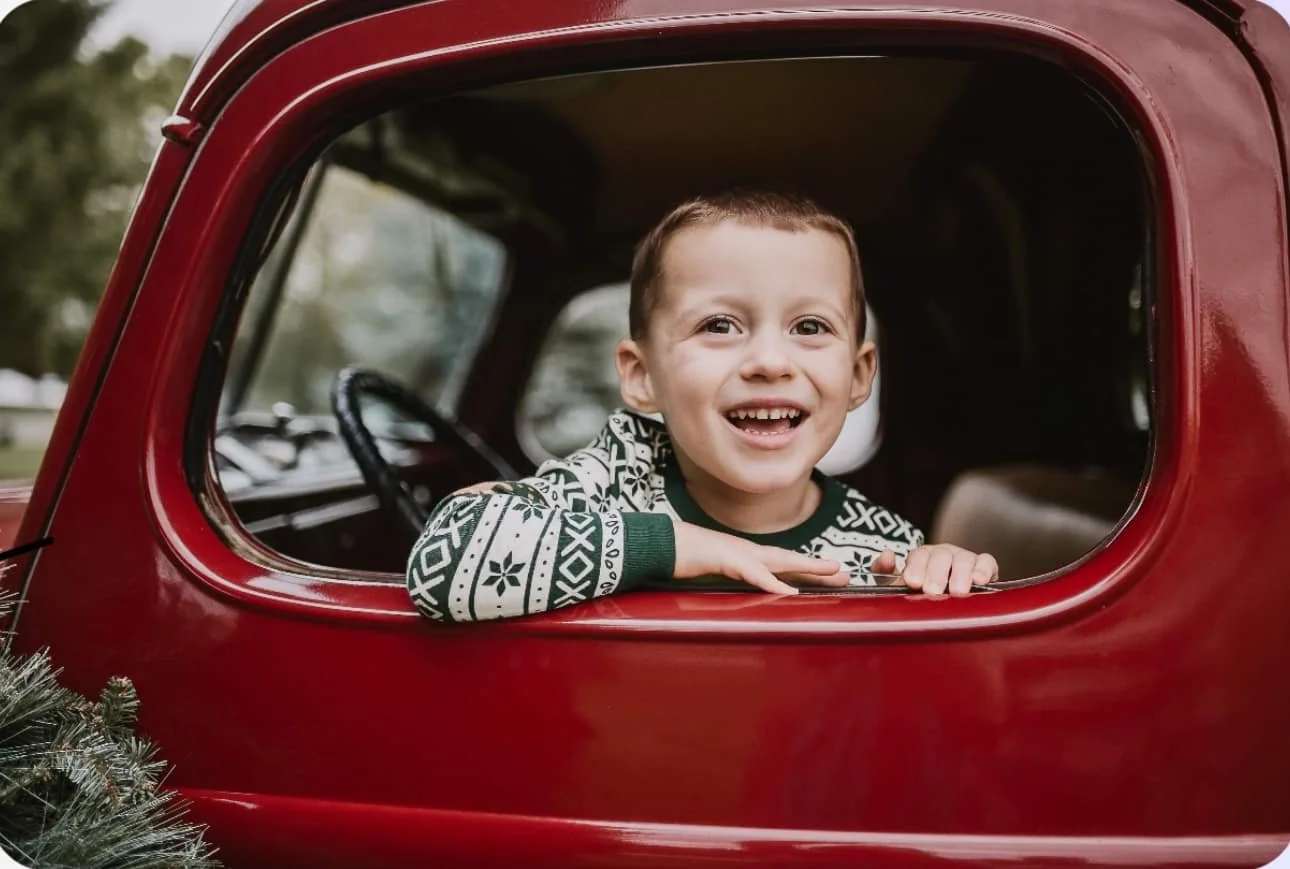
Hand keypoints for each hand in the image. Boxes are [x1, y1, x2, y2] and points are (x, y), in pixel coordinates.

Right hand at [673, 521, 849, 594]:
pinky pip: (751, 572)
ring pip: (777, 560)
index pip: (784, 565)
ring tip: (830, 571)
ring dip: (805, 566)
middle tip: (847, 574)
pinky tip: (786, 590)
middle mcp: (747, 553)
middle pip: (789, 560)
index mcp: (747, 558)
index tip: (835, 577)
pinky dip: (769, 581)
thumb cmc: (686, 559)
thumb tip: (750, 600)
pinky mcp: (723, 558)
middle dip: (818, 567)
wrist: (661, 545)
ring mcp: (736, 553)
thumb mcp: (715, 576)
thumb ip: (733, 584)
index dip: (810, 571)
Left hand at [871, 545, 997, 595]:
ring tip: (956, 591)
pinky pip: (987, 562)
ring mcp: (964, 559)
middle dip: (936, 573)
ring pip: (963, 559)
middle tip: (932, 591)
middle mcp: (943, 554)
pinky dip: (983, 569)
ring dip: (959, 574)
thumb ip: (884, 572)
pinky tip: (978, 581)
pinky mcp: (985, 567)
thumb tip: (886, 555)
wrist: (946, 608)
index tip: (913, 583)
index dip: (916, 567)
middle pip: (941, 556)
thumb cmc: (919, 595)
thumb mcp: (896, 585)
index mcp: (922, 557)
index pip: (918, 555)